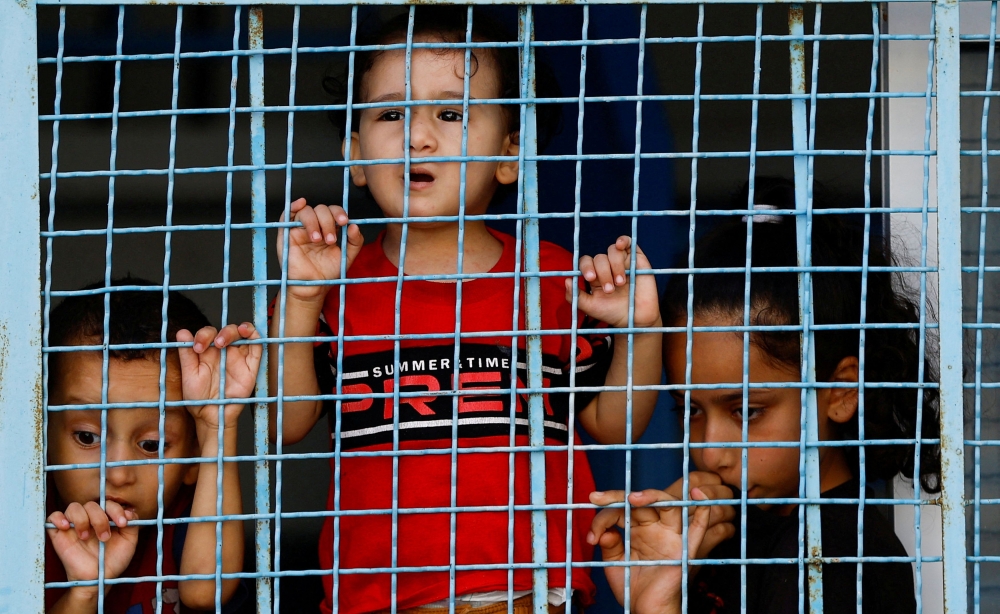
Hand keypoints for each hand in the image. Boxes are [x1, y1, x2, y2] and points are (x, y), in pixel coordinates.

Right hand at [46, 501, 138, 591]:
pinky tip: (66, 527)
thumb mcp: (129, 541)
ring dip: (82, 519)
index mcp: (105, 517)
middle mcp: (89, 518)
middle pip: (91, 505)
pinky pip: (52, 517)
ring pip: (74, 507)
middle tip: (105, 537)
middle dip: (100, 519)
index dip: (116, 510)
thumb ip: (133, 524)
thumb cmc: (113, 560)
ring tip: (86, 536)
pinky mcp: (58, 534)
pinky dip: (58, 518)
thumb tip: (128, 510)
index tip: (123, 524)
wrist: (97, 578)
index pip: (108, 503)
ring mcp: (73, 525)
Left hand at [178, 323, 262, 429]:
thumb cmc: (198, 397)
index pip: (208, 333)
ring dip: (239, 329)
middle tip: (216, 343)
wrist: (212, 415)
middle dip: (222, 332)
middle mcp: (224, 351)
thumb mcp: (189, 375)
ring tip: (236, 332)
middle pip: (227, 331)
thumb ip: (186, 354)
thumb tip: (182, 332)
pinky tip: (247, 333)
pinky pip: (257, 346)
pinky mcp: (251, 365)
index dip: (203, 335)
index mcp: (208, 351)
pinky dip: (255, 336)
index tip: (198, 348)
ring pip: (243, 334)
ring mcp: (239, 356)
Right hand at [276, 198, 363, 301]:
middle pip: (321, 209)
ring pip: (306, 211)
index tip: (344, 222)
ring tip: (317, 240)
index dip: (339, 213)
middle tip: (330, 240)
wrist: (313, 286)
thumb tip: (354, 225)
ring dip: (314, 222)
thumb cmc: (328, 272)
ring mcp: (300, 228)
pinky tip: (301, 204)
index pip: (333, 212)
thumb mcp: (347, 256)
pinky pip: (286, 215)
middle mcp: (316, 226)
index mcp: (329, 228)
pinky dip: (294, 206)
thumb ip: (355, 241)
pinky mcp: (286, 234)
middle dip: (327, 222)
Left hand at [568, 236, 659, 328]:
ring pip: (612, 251)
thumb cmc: (613, 313)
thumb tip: (566, 280)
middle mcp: (607, 267)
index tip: (591, 278)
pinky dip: (622, 240)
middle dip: (603, 273)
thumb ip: (576, 296)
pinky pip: (627, 242)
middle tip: (610, 289)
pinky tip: (619, 245)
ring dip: (614, 266)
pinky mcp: (636, 258)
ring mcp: (621, 261)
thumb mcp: (591, 307)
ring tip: (620, 283)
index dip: (586, 267)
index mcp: (594, 276)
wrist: (636, 318)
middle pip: (599, 258)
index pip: (586, 263)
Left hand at [588, 484, 735, 613]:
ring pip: (668, 505)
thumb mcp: (615, 563)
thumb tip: (605, 532)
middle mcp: (655, 527)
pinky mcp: (684, 549)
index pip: (621, 511)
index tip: (591, 536)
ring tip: (632, 498)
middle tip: (596, 498)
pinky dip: (703, 508)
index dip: (603, 518)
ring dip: (652, 496)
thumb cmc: (633, 587)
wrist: (648, 610)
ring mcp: (671, 536)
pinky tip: (697, 494)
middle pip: (642, 502)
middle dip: (618, 498)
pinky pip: (698, 527)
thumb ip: (609, 546)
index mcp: (637, 528)